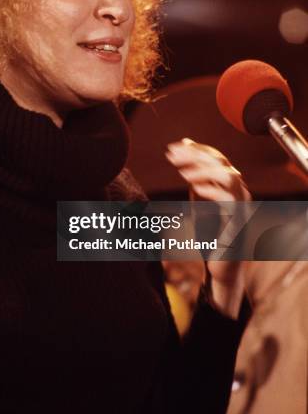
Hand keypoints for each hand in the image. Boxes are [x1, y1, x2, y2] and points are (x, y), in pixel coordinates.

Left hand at [165, 137, 251, 317]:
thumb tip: (184, 149)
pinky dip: (211, 190)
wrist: (221, 266)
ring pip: (229, 176)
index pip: (217, 157)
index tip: (174, 147)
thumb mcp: (198, 200)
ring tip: (182, 172)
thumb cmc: (211, 233)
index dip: (196, 149)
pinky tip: (194, 188)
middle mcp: (240, 192)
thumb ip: (195, 177)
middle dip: (195, 155)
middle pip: (222, 162)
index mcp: (230, 185)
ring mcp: (242, 206)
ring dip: (204, 170)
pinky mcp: (239, 222)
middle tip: (172, 155)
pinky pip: (229, 200)